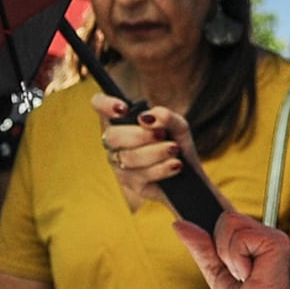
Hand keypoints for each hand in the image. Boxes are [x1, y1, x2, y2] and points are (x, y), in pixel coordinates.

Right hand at [94, 94, 201, 210]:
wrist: (190, 176)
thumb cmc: (177, 147)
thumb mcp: (178, 127)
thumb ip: (166, 117)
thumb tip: (147, 117)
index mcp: (122, 122)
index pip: (99, 104)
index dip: (105, 104)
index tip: (124, 109)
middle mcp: (115, 143)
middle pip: (113, 136)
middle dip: (140, 135)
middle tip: (161, 135)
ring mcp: (120, 165)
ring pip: (128, 158)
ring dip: (156, 152)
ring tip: (174, 149)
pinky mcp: (131, 185)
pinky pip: (141, 175)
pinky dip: (162, 168)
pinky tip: (175, 164)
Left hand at [169, 207, 289, 288]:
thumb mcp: (214, 271)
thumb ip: (200, 246)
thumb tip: (179, 224)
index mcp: (256, 239)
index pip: (227, 217)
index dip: (215, 228)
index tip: (219, 251)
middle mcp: (268, 234)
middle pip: (226, 217)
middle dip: (221, 248)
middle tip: (237, 273)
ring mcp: (275, 237)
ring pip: (230, 222)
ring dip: (228, 255)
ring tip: (245, 275)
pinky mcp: (277, 242)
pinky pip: (239, 237)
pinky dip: (237, 260)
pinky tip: (251, 274)